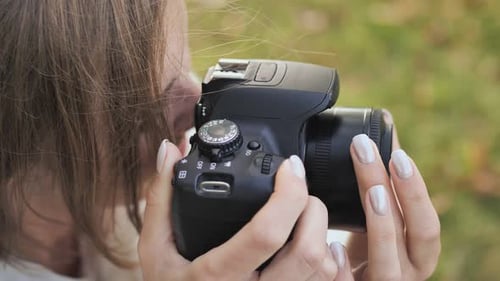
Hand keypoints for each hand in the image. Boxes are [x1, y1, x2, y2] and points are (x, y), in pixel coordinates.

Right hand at [138, 140, 340, 280]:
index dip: (288, 194)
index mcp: (218, 276)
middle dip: (312, 208)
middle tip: (299, 189)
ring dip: (321, 232)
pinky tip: (313, 244)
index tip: (289, 168)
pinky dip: (328, 260)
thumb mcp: (155, 249)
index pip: (267, 233)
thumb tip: (170, 149)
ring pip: (321, 269)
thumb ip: (162, 197)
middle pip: (308, 251)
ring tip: (303, 213)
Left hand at [342, 132, 440, 280]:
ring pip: (388, 266)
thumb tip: (384, 126)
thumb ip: (385, 180)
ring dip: (381, 226)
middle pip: (414, 237)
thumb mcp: (381, 214)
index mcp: (417, 251)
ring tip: (371, 192)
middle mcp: (405, 271)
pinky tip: (333, 246)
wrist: (352, 279)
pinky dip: (343, 269)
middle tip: (369, 152)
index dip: (415, 190)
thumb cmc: (368, 244)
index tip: (396, 153)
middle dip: (399, 192)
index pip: (426, 223)